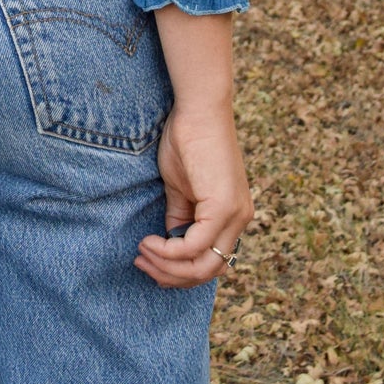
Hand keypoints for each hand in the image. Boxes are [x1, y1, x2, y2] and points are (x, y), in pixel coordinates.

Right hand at [135, 101, 252, 287]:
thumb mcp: (181, 188)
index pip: (211, 263)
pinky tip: (149, 242)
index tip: (149, 261)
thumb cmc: (188, 140)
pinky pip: (195, 246)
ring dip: (168, 267)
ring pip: (203, 266)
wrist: (198, 109)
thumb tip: (169, 244)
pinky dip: (170, 251)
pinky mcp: (224, 207)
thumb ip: (180, 217)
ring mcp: (235, 215)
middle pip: (208, 272)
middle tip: (142, 263)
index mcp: (233, 216)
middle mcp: (240, 220)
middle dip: (172, 275)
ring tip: (142, 252)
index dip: (179, 271)